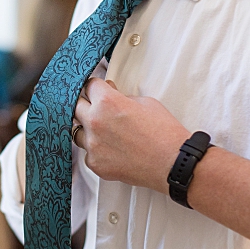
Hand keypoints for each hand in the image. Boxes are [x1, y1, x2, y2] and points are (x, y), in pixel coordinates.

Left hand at [72, 78, 189, 191]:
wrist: (174, 163)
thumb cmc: (165, 133)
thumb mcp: (146, 103)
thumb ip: (122, 96)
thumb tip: (111, 92)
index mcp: (107, 102)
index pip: (89, 85)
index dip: (96, 87)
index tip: (97, 90)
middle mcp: (95, 121)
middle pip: (75, 106)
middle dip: (86, 105)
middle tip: (98, 109)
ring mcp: (92, 144)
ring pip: (77, 132)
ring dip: (88, 130)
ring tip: (107, 133)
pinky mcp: (95, 163)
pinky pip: (88, 153)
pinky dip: (97, 151)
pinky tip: (113, 151)